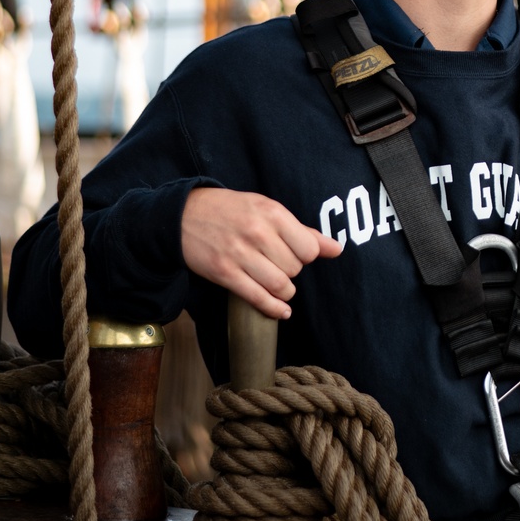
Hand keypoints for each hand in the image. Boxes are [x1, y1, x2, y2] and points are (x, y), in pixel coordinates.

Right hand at [181, 187, 339, 318]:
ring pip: (281, 286)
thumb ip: (302, 231)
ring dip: (284, 292)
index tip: (295, 254)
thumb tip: (336, 249)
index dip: (306, 256)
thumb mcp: (267, 209)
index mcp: (273, 214)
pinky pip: (257, 298)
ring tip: (278, 285)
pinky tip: (280, 311)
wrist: (183, 215)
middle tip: (278, 265)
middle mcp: (258, 233)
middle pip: (295, 269)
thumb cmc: (230, 210)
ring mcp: (240, 254)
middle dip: (291, 271)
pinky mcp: (224, 273)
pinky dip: (273, 309)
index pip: (309, 249)